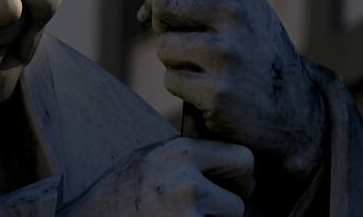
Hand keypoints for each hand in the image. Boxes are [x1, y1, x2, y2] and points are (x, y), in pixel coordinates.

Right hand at [60, 137, 251, 215]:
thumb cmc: (118, 191)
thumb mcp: (151, 156)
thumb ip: (189, 152)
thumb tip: (234, 155)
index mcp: (182, 152)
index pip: (243, 158)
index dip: (239, 176)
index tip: (228, 186)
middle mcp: (187, 182)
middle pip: (239, 200)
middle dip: (228, 207)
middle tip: (208, 209)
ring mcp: (185, 216)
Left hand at [140, 0, 327, 207]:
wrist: (289, 104)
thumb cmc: (250, 45)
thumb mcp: (232, 0)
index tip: (172, 6)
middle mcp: (234, 11)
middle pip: (161, 2)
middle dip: (163, 22)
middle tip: (183, 36)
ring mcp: (227, 52)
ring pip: (164, 45)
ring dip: (175, 60)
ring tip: (203, 65)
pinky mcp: (218, 91)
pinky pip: (173, 80)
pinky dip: (184, 87)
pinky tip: (209, 88)